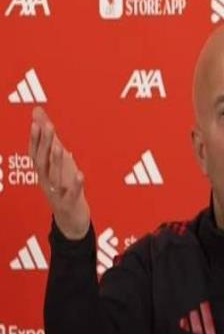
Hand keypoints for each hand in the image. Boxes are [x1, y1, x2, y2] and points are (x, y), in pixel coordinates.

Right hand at [29, 107, 90, 239]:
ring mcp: (57, 193)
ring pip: (54, 177)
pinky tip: (80, 174)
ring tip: (59, 147)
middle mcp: (46, 181)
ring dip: (56, 161)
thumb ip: (50, 139)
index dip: (35, 138)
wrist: (70, 220)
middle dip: (44, 144)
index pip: (35, 153)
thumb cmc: (64, 187)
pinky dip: (75, 184)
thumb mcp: (57, 163)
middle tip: (48, 126)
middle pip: (42, 162)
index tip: (35, 121)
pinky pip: (72, 193)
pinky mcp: (70, 203)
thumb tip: (38, 113)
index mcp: (43, 172)